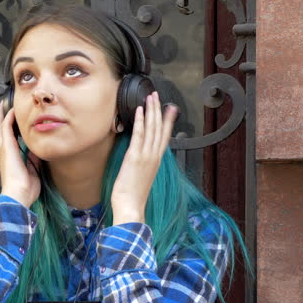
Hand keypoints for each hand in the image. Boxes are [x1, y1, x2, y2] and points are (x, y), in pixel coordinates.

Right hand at [0, 102, 40, 207]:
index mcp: (10, 158)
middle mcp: (4, 152)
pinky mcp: (6, 147)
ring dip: (2, 114)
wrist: (19, 194)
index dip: (9, 128)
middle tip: (3, 106)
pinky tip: (12, 110)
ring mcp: (3, 149)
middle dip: (0, 117)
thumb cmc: (25, 189)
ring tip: (5, 104)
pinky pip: (5, 127)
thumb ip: (34, 159)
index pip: (8, 139)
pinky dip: (7, 118)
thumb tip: (37, 149)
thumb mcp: (33, 170)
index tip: (14, 119)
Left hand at [111, 91, 177, 223]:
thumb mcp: (142, 178)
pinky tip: (139, 110)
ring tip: (150, 97)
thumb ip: (144, 166)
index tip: (170, 108)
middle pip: (159, 128)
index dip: (168, 121)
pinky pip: (139, 135)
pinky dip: (140, 121)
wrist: (131, 207)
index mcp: (156, 161)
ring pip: (151, 128)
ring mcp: (146, 156)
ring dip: (151, 111)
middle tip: (157, 95)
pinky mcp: (135, 157)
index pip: (165, 136)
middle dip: (158, 110)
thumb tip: (141, 159)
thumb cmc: (133, 196)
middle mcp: (154, 156)